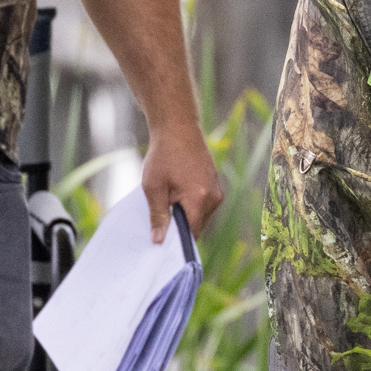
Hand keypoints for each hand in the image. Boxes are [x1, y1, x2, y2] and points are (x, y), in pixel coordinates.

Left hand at [141, 123, 223, 241]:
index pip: (191, 233)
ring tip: (168, 198)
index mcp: (200, 200)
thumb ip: (158, 216)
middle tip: (160, 216)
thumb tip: (158, 241)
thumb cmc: (163, 156)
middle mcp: (214, 198)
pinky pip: (203, 205)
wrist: (178, 128)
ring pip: (200, 216)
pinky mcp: (215, 186)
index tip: (161, 241)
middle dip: (179, 225)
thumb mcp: (153, 187)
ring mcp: (217, 192)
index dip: (176, 239)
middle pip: (197, 226)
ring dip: (185, 214)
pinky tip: (176, 191)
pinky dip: (190, 204)